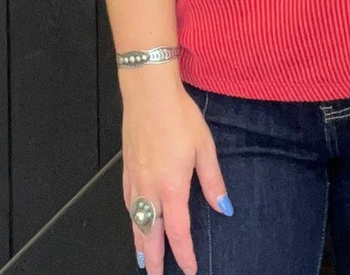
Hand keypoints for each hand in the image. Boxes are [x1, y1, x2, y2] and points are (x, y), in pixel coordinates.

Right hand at [120, 67, 231, 274]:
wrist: (148, 91)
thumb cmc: (178, 115)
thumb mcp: (204, 146)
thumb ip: (213, 181)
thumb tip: (223, 207)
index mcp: (172, 186)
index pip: (178, 231)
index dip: (184, 254)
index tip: (189, 269)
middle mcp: (150, 188)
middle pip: (150, 234)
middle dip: (153, 259)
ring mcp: (135, 178)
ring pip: (135, 220)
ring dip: (139, 242)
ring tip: (143, 257)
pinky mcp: (126, 166)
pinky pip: (127, 200)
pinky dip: (131, 216)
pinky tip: (134, 217)